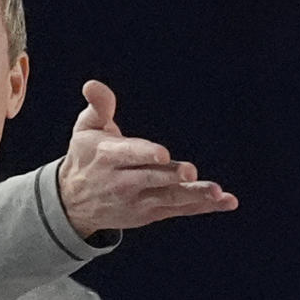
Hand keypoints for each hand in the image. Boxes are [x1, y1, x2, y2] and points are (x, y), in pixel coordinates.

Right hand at [58, 80, 237, 236]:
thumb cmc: (86, 157)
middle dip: (172, 177)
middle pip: (152, 179)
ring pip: (169, 198)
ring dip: (194, 196)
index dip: (146, 154)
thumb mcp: (85, 130)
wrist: (73, 203)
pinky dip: (203, 206)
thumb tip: (92, 85)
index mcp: (108, 157)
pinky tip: (226, 201)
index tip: (163, 155)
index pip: (129, 155)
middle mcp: (123, 182)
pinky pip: (180, 210)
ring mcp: (138, 201)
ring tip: (217, 193)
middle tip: (191, 173)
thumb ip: (98, 107)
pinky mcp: (150, 214)